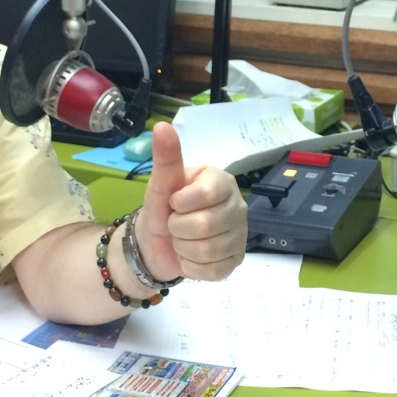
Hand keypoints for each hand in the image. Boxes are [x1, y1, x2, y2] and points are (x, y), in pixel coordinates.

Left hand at [137, 121, 246, 281]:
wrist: (156, 242)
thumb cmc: (162, 207)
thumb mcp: (160, 183)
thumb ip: (165, 157)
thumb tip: (162, 126)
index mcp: (222, 181)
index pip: (207, 194)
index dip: (182, 203)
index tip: (174, 202)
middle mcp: (238, 206)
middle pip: (207, 226)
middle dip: (178, 229)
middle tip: (175, 224)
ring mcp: (240, 235)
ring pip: (209, 251)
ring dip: (183, 249)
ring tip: (181, 240)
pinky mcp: (236, 260)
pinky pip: (214, 270)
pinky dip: (192, 267)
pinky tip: (190, 257)